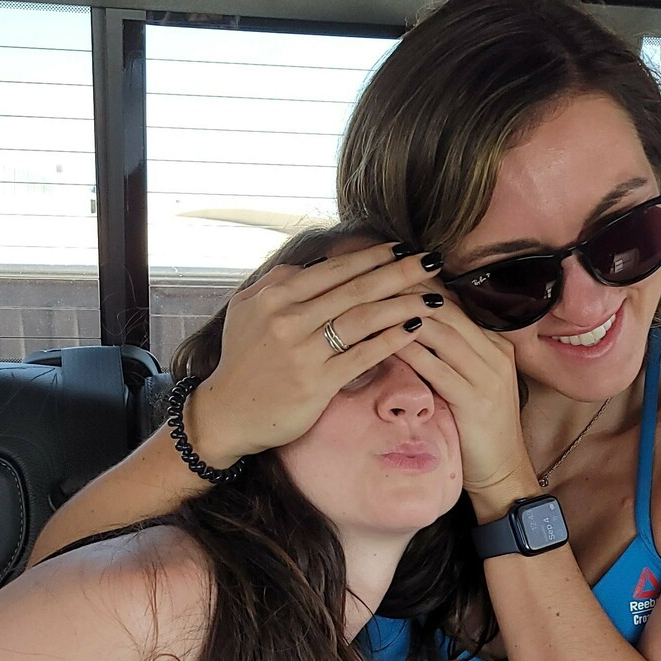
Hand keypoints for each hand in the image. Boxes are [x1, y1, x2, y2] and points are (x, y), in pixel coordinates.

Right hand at [187, 242, 443, 466]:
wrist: (227, 413)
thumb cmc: (242, 361)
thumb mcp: (247, 310)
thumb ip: (279, 282)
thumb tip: (317, 264)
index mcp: (275, 295)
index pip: (334, 269)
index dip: (373, 256)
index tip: (402, 247)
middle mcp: (288, 318)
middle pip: (356, 288)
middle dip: (400, 272)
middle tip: (432, 261)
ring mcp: (303, 350)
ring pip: (364, 318)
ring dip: (403, 303)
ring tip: (434, 296)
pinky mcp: (316, 382)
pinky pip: (362, 355)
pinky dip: (391, 339)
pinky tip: (415, 328)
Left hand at [391, 300, 534, 516]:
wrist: (503, 474)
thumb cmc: (478, 431)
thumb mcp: (469, 385)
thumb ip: (449, 356)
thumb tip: (409, 326)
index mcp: (497, 346)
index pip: (456, 304)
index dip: (421, 286)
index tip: (387, 275)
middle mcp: (496, 355)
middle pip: (448, 311)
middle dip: (409, 293)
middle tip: (373, 281)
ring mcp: (489, 377)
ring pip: (442, 334)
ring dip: (405, 317)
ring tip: (373, 304)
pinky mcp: (476, 402)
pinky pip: (437, 369)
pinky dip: (410, 352)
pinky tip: (385, 343)